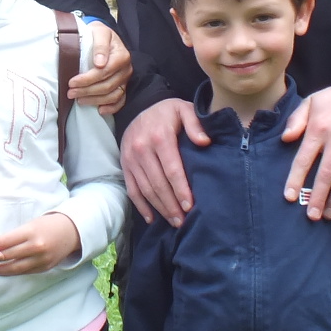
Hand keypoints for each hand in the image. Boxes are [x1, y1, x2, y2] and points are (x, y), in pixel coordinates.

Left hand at [0, 212, 80, 275]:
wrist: (71, 232)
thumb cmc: (47, 225)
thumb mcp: (30, 225)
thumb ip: (14, 237)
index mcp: (31, 233)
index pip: (5, 242)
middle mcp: (36, 247)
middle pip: (8, 257)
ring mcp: (41, 260)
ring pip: (15, 269)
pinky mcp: (44, 268)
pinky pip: (24, 272)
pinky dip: (12, 272)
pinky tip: (3, 271)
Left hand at [70, 21, 131, 114]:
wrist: (103, 36)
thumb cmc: (99, 35)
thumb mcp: (99, 32)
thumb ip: (100, 46)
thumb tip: (99, 63)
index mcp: (121, 56)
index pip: (104, 72)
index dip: (87, 79)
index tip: (72, 82)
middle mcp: (126, 69)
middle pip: (107, 85)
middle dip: (87, 91)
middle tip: (70, 93)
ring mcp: (125, 80)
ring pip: (112, 95)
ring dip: (95, 100)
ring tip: (79, 100)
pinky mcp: (123, 87)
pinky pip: (121, 101)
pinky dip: (111, 108)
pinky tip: (99, 110)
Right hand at [118, 98, 208, 225]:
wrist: (142, 108)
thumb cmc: (168, 113)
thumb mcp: (184, 109)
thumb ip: (195, 124)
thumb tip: (205, 142)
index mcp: (159, 137)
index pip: (171, 169)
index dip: (180, 189)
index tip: (189, 206)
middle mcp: (142, 149)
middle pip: (158, 183)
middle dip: (171, 205)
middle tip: (183, 221)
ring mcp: (131, 159)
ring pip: (145, 189)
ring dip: (159, 208)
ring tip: (174, 222)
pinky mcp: (125, 165)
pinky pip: (132, 190)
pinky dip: (141, 206)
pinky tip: (152, 218)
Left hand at [281, 87, 330, 219]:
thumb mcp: (312, 101)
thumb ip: (297, 120)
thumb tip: (285, 139)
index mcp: (319, 128)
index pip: (304, 158)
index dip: (296, 179)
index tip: (290, 197)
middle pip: (326, 173)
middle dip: (318, 196)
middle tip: (312, 215)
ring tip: (328, 214)